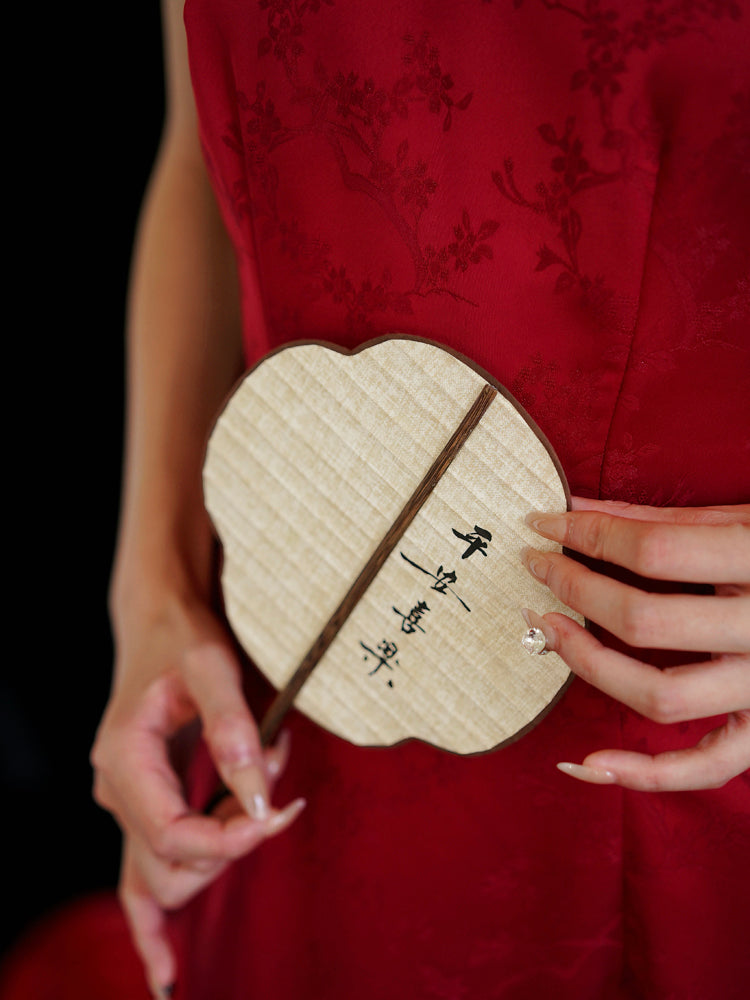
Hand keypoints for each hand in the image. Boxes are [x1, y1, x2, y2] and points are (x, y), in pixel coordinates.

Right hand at [91, 593, 304, 997]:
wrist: (160, 618)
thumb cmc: (183, 635)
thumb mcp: (211, 665)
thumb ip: (234, 728)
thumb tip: (259, 796)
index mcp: (125, 759)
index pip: (171, 836)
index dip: (227, 840)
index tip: (278, 816)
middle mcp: (118, 791)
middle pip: (172, 866)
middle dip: (234, 844)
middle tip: (282, 796)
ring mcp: (128, 805)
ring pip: (169, 874)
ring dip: (225, 849)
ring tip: (265, 792)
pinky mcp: (147, 806)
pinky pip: (146, 877)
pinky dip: (156, 923)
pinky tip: (167, 971)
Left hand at [520, 499, 749, 791]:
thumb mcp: (744, 521)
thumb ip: (659, 519)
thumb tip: (573, 511)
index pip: (653, 551)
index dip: (585, 536)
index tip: (541, 523)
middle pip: (645, 621)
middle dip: (575, 589)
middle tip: (536, 568)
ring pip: (659, 696)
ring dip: (587, 665)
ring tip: (548, 630)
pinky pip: (703, 769)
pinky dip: (642, 774)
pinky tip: (585, 761)